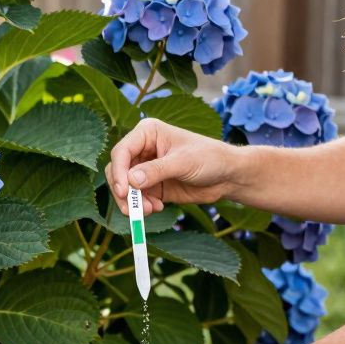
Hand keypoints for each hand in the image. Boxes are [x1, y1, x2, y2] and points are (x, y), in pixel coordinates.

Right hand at [105, 119, 240, 214]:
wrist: (227, 176)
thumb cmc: (209, 158)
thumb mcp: (183, 162)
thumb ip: (156, 170)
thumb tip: (131, 181)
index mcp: (147, 133)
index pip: (121, 151)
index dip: (119, 172)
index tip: (124, 191)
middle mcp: (142, 150)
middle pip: (117, 171)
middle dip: (123, 191)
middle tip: (132, 209)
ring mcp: (145, 169)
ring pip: (124, 188)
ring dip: (132, 202)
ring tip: (150, 210)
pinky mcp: (152, 186)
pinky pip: (136, 198)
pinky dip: (142, 206)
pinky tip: (157, 208)